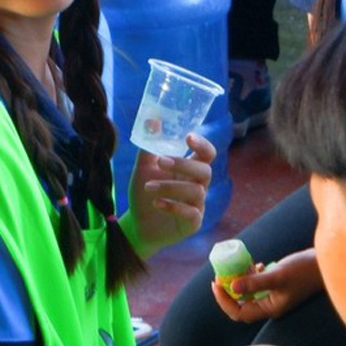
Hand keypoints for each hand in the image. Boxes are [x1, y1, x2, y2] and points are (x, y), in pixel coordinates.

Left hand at [130, 132, 214, 256]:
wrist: (138, 224)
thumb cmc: (145, 193)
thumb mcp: (143, 168)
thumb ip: (148, 146)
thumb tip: (151, 120)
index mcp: (189, 170)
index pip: (207, 154)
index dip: (203, 145)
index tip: (188, 136)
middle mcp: (198, 186)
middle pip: (206, 171)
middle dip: (184, 165)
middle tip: (161, 162)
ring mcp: (198, 205)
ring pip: (196, 191)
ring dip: (170, 186)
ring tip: (148, 187)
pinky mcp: (193, 223)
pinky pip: (192, 213)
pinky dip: (174, 206)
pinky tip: (157, 203)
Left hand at [210, 248, 322, 323]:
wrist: (324, 264)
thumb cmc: (304, 271)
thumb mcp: (278, 275)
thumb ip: (256, 282)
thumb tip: (232, 286)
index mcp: (270, 309)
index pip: (239, 312)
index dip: (224, 300)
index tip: (216, 283)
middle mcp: (270, 305)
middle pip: (240, 304)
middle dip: (228, 291)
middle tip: (220, 275)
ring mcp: (274, 296)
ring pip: (247, 293)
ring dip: (238, 282)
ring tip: (234, 267)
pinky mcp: (277, 286)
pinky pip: (257, 285)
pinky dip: (251, 275)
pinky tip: (254, 264)